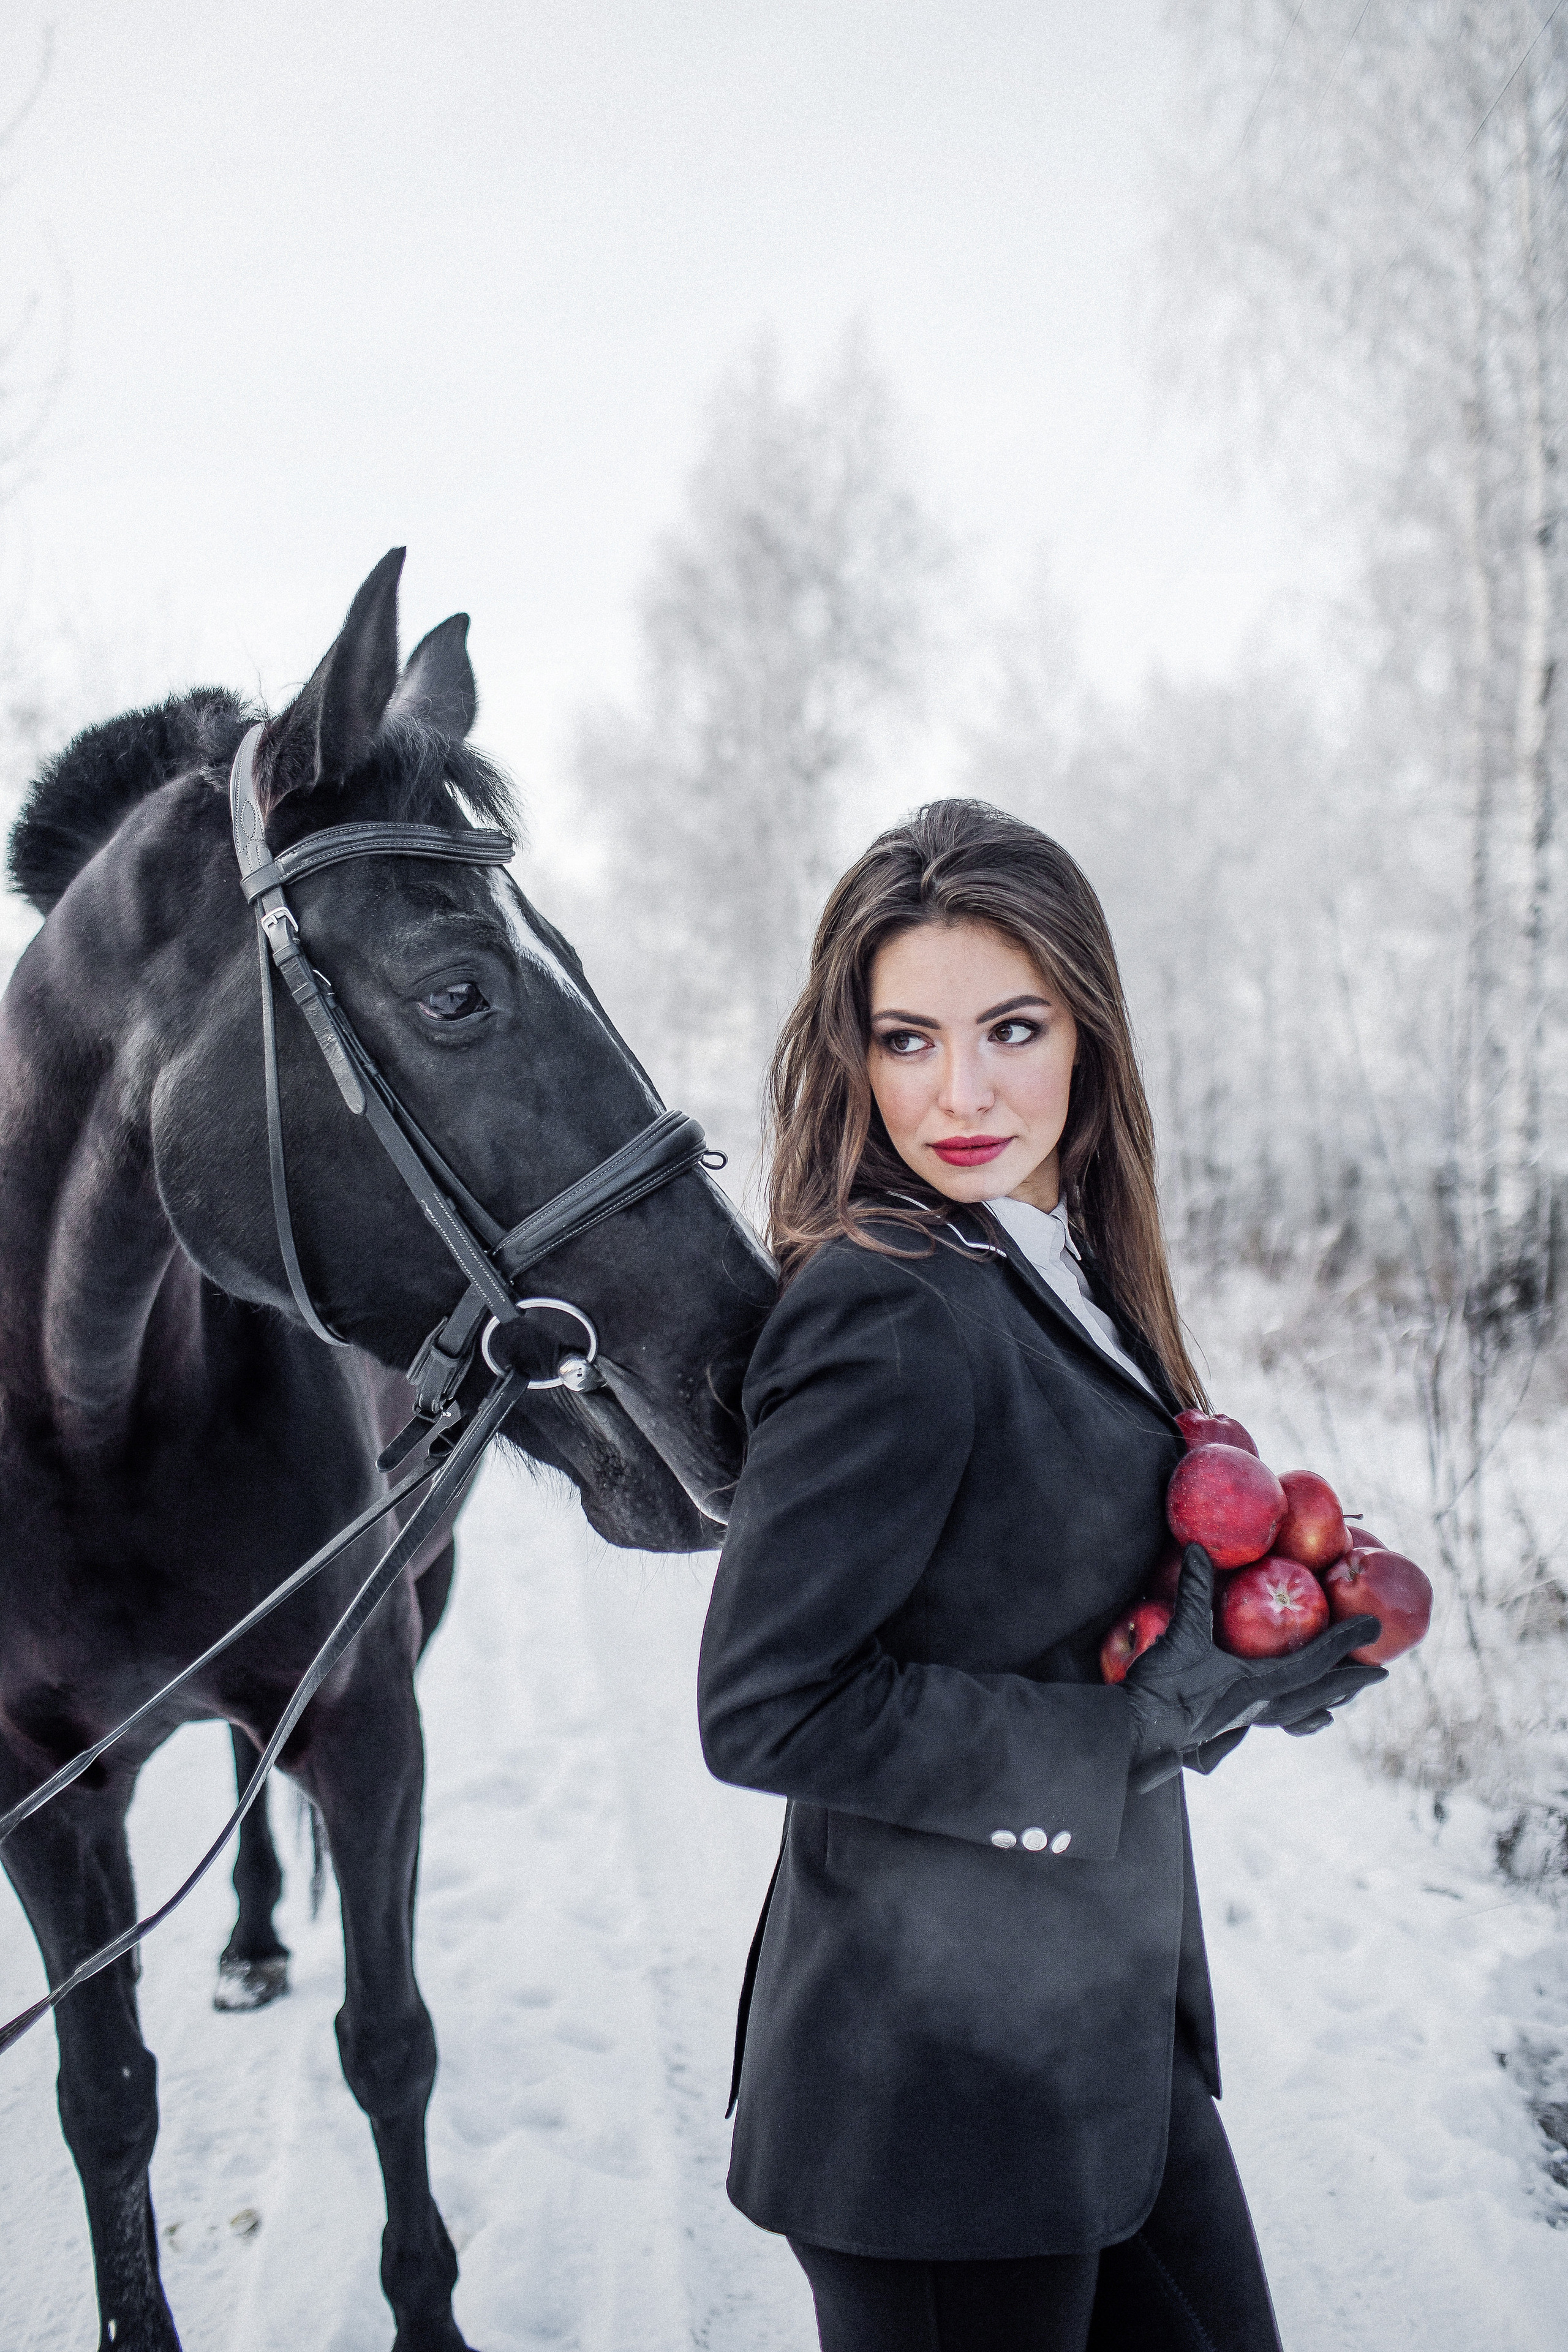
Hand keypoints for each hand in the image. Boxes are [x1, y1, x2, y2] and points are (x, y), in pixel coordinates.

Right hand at [1123, 1545, 1384, 1791]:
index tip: (1374, 1628)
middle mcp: (1264, 1705)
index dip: (1345, 1642)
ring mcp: (1251, 1717)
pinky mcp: (1235, 1722)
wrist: (1141, 1732)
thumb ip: (1195, 1592)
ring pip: (1303, 1710)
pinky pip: (1281, 1718)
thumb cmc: (1163, 1687)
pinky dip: (1300, 1713)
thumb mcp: (1181, 1635)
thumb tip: (1201, 1549)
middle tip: (1382, 1671)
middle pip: (1320, 1692)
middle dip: (1352, 1681)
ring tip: (1345, 1695)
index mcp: (1260, 1684)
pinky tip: (1297, 1713)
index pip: (1315, 1661)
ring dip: (1328, 1699)